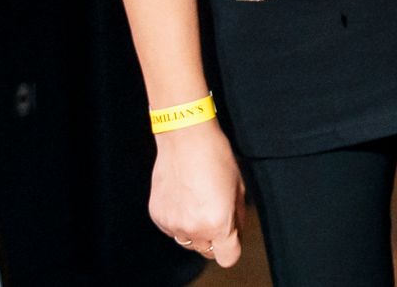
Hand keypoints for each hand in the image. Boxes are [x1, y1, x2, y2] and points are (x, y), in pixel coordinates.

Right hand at [149, 122, 244, 267]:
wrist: (185, 139)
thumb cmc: (216, 158)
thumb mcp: (238, 188)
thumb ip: (237, 218)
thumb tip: (235, 234)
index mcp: (218, 223)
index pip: (228, 258)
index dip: (232, 247)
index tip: (231, 236)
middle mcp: (194, 229)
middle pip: (207, 251)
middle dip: (213, 237)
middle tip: (215, 211)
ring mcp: (172, 224)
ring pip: (187, 242)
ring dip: (195, 230)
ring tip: (197, 202)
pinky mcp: (157, 216)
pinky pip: (171, 229)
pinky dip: (178, 220)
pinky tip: (183, 197)